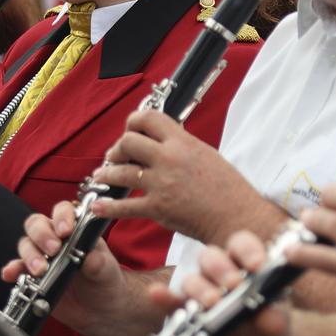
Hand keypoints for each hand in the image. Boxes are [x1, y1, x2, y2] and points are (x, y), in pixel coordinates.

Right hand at [1, 200, 126, 330]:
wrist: (99, 310)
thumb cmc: (105, 282)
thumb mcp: (107, 271)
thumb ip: (99, 263)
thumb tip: (90, 258)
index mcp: (76, 229)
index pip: (63, 211)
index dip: (61, 217)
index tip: (65, 231)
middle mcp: (55, 238)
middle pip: (37, 224)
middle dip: (42, 235)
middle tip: (53, 250)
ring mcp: (42, 256)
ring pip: (26, 244)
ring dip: (29, 255)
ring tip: (40, 271)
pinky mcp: (31, 275)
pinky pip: (17, 268)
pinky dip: (12, 270)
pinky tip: (11, 274)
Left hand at [89, 110, 273, 243]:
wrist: (237, 217)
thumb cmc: (228, 189)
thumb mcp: (207, 154)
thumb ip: (182, 145)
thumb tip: (163, 140)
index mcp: (183, 142)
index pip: (148, 118)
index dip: (133, 120)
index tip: (130, 128)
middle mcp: (169, 159)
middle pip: (128, 141)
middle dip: (117, 148)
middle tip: (116, 156)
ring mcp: (161, 184)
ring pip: (120, 172)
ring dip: (106, 173)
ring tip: (102, 176)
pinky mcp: (157, 208)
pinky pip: (124, 206)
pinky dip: (108, 206)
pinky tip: (98, 205)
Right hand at [152, 229, 293, 335]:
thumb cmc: (270, 329)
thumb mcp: (277, 325)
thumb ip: (273, 319)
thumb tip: (267, 315)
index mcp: (246, 264)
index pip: (242, 245)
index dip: (248, 250)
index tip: (257, 266)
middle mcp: (221, 272)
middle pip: (211, 257)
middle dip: (221, 268)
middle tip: (233, 285)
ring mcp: (201, 291)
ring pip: (192, 279)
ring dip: (199, 288)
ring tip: (211, 303)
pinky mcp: (184, 313)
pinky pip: (171, 302)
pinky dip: (163, 298)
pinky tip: (156, 294)